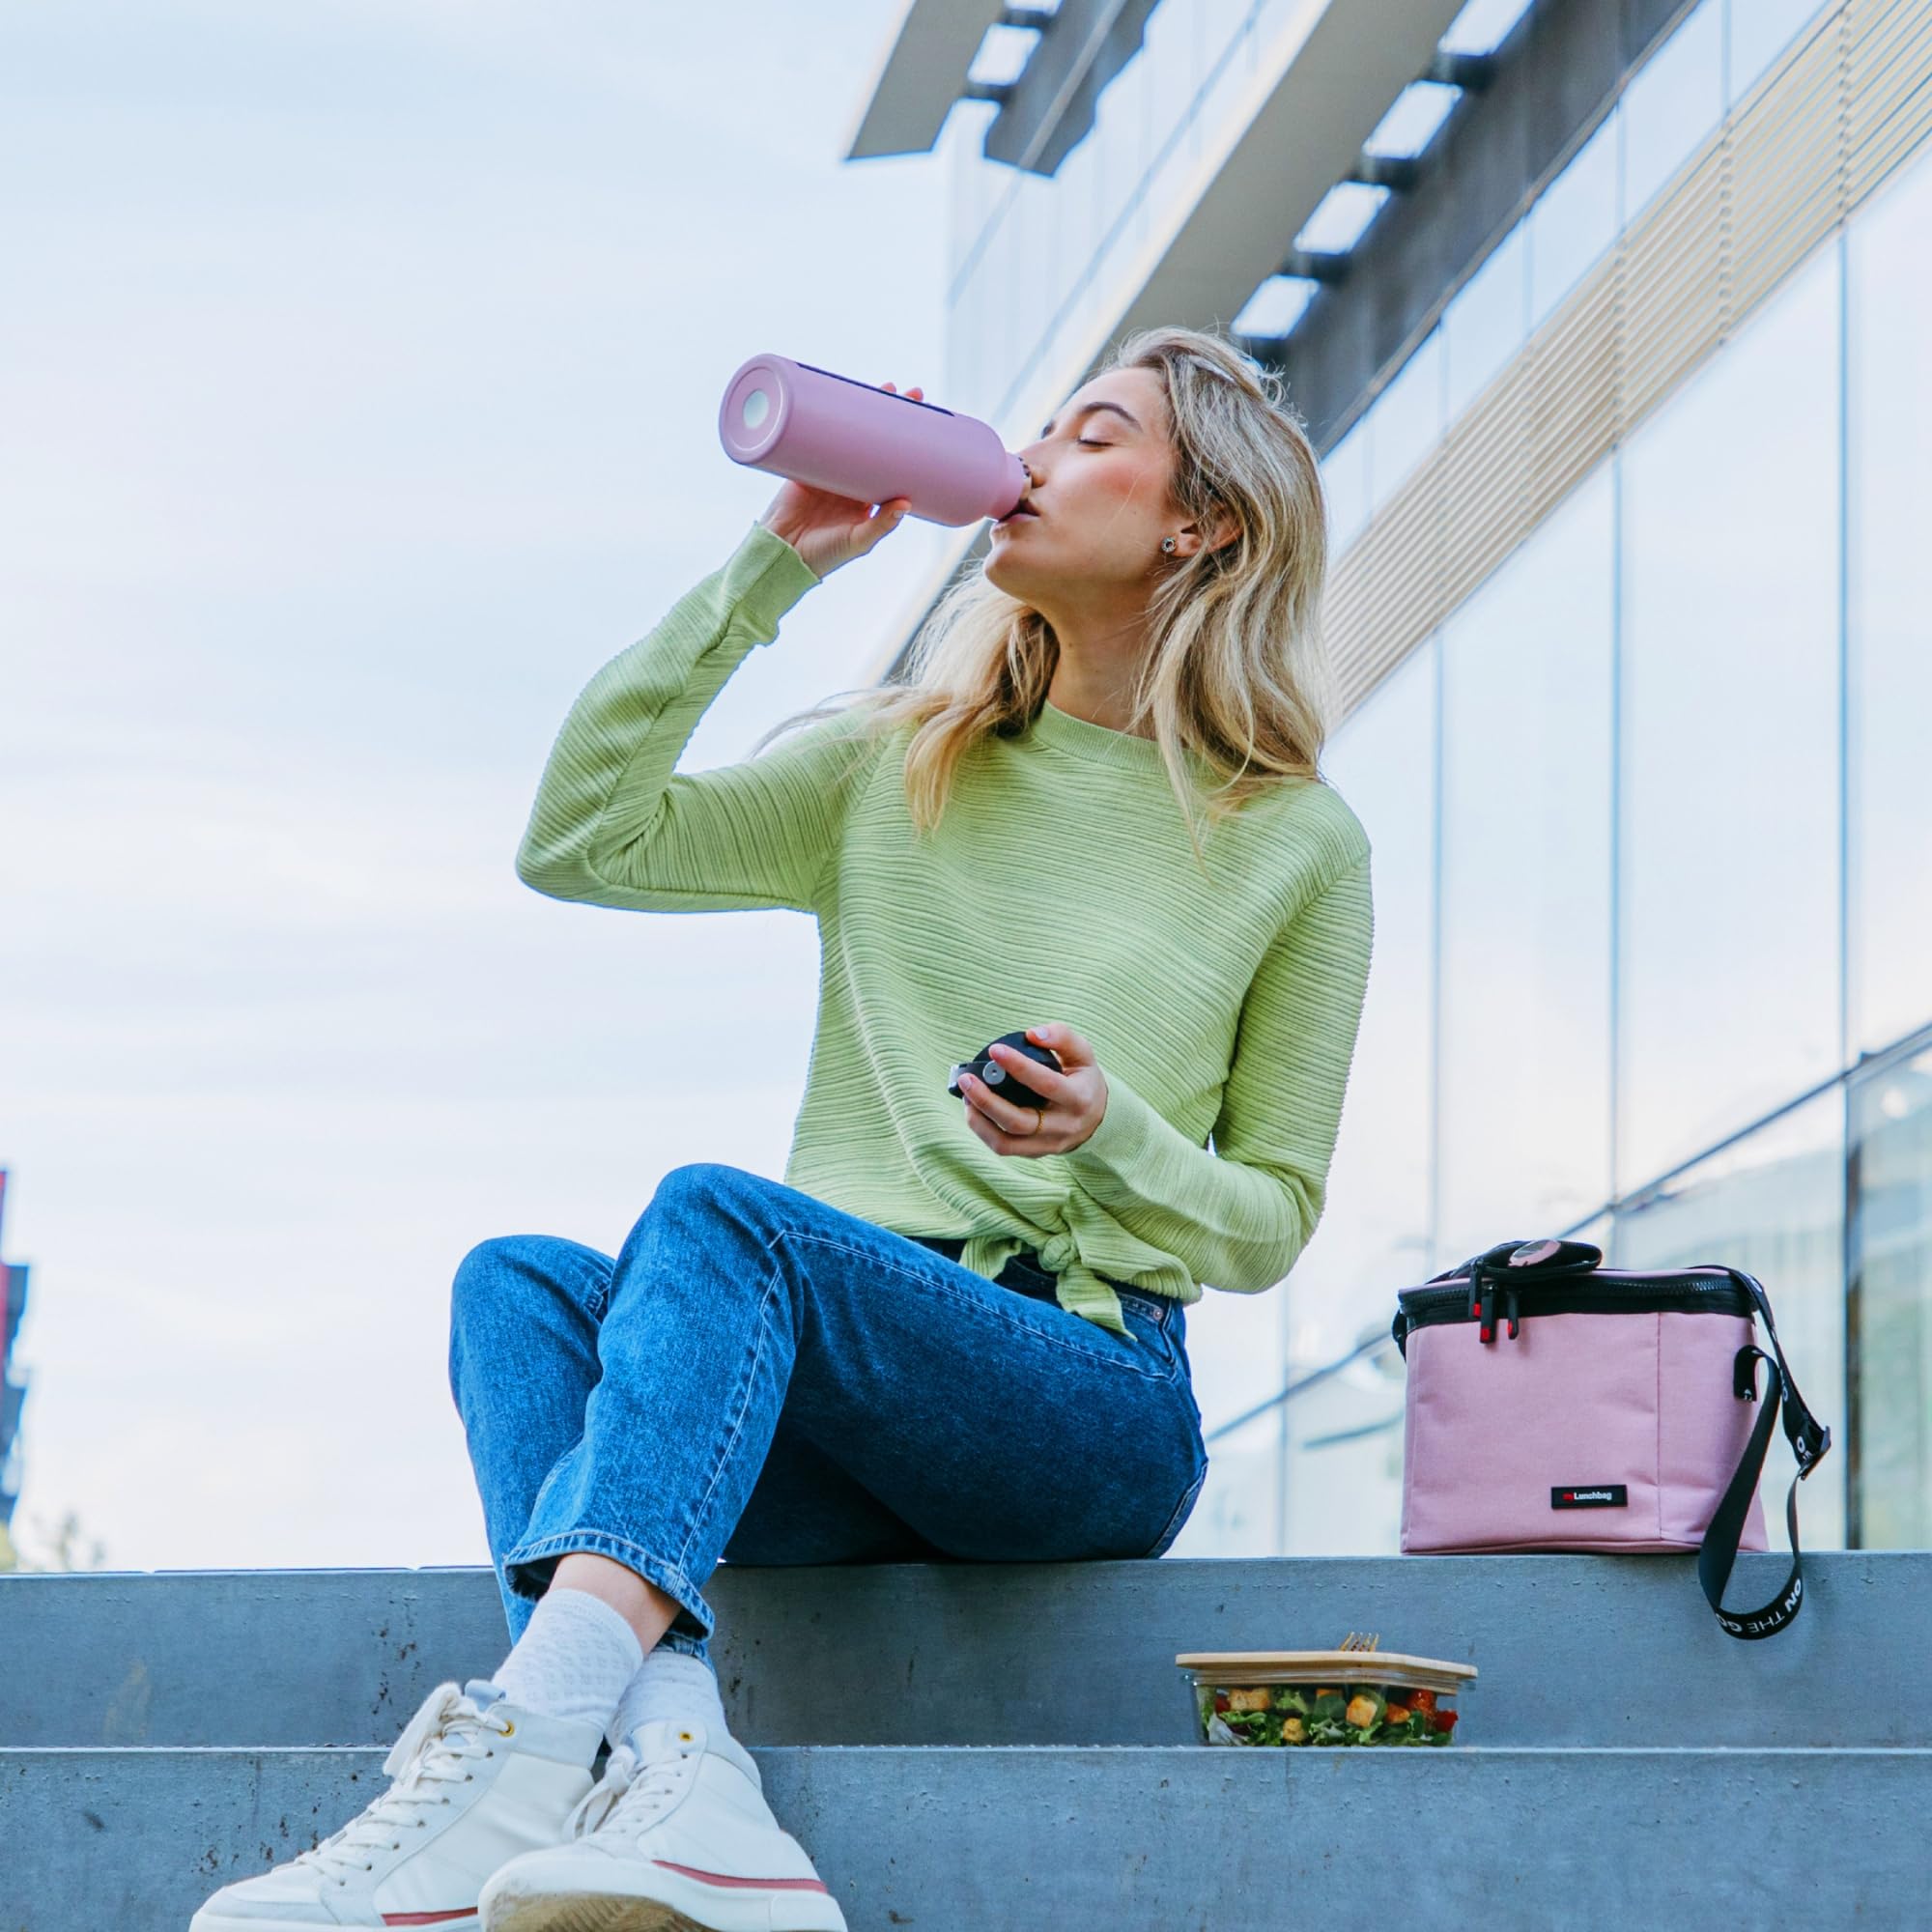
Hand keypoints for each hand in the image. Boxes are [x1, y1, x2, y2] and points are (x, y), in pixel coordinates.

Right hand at [759, 379, 921, 579]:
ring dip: (866, 406)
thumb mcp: (858, 542)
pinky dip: (828, 415)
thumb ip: (881, 525)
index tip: (927, 421)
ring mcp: (829, 467)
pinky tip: (839, 395)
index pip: (894, 460)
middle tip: (911, 394)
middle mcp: (852, 478)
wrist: (782, 553)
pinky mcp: (806, 462)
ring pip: (851, 430)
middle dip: (892, 414)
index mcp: (869, 496)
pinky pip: (820, 434)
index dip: (908, 441)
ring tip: (886, 388)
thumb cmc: (825, 554)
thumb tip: (905, 503)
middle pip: (876, 438)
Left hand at [957, 1021, 1109, 1158]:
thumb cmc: (1083, 1079)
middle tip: (966, 1079)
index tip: (995, 1050)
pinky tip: (974, 1111)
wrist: (1097, 1118)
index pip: (1046, 1083)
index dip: (1018, 1066)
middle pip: (1019, 1121)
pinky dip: (983, 1131)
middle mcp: (1064, 1126)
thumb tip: (1032, 1034)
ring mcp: (1049, 1144)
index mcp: (1079, 1098)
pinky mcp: (1035, 1153)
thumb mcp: (1082, 1054)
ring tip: (966, 1097)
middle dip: (987, 1100)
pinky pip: (1004, 1148)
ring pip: (1006, 1143)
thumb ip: (1062, 1037)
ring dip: (979, 1121)